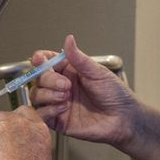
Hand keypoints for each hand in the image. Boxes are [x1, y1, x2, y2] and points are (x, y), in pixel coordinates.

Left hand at [0, 106, 52, 159]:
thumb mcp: (42, 155)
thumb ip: (31, 140)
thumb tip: (20, 141)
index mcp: (37, 128)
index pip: (24, 111)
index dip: (16, 120)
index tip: (13, 129)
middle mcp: (19, 123)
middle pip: (4, 115)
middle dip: (0, 128)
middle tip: (0, 147)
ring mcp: (0, 127)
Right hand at [30, 34, 140, 149]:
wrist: (123, 118)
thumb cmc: (115, 94)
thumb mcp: (97, 72)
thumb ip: (79, 58)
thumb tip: (68, 39)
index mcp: (68, 71)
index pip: (46, 61)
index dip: (39, 59)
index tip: (39, 59)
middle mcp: (59, 86)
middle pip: (38, 78)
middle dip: (49, 80)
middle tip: (66, 85)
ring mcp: (57, 103)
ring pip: (36, 95)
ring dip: (48, 95)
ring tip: (66, 98)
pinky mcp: (57, 120)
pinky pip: (41, 115)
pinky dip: (47, 110)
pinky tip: (63, 108)